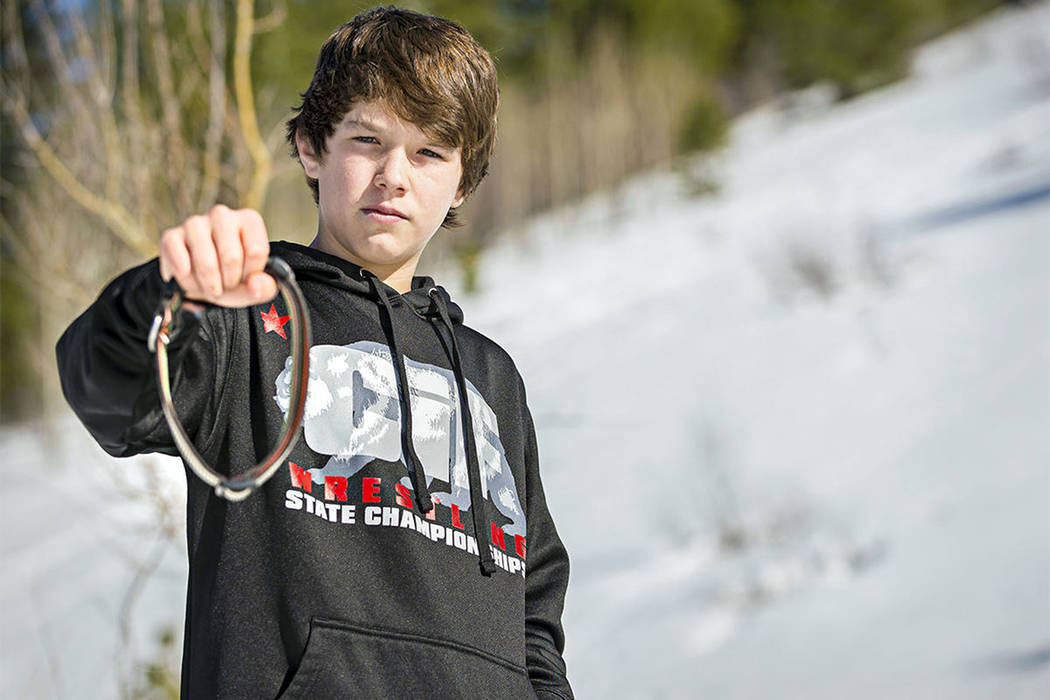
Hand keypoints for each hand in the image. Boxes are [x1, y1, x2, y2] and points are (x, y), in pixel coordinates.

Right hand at [159, 204, 276, 306]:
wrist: (199, 282)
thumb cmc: (231, 278)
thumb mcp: (255, 287)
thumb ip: (265, 288)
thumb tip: (255, 285)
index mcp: (249, 220)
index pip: (256, 251)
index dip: (250, 274)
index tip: (245, 278)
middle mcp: (222, 215)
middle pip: (231, 258)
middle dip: (228, 283)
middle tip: (225, 286)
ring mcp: (194, 223)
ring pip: (206, 263)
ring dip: (208, 284)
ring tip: (209, 286)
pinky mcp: (171, 236)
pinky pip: (179, 261)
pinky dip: (186, 280)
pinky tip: (189, 277)